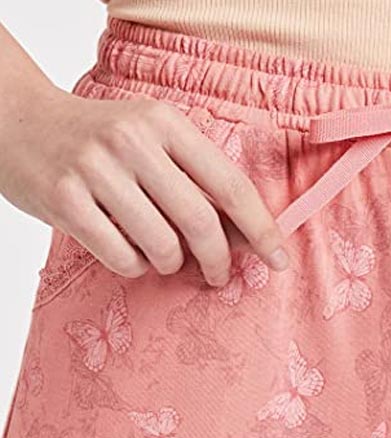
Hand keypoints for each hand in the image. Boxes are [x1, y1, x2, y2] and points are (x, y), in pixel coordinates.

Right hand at [0, 86, 289, 285]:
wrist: (18, 122)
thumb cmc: (100, 141)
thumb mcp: (152, 141)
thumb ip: (196, 181)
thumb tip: (246, 236)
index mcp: (167, 124)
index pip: (231, 185)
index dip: (262, 228)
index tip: (279, 260)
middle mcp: (133, 142)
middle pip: (201, 222)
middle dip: (218, 261)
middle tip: (219, 276)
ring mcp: (95, 170)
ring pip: (162, 246)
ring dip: (171, 264)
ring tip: (161, 254)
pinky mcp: (64, 201)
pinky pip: (122, 259)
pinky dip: (135, 267)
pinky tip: (128, 252)